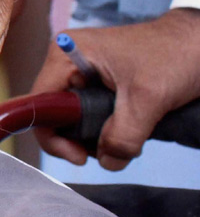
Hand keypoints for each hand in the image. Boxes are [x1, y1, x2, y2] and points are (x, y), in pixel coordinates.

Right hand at [30, 9, 199, 170]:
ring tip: (123, 138)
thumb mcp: (148, 98)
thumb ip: (123, 135)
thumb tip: (107, 161)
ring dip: (94, 135)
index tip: (81, 156)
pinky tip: (125, 128)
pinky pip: (88, 112)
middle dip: (78, 138)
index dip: (53, 136)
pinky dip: (104, 127)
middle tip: (108, 150)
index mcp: (65, 54)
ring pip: (72, 117)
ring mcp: (81, 71)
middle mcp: (66, 61)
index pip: (39, 105)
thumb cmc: (177, 54)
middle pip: (53, 114)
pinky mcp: (96, 80)